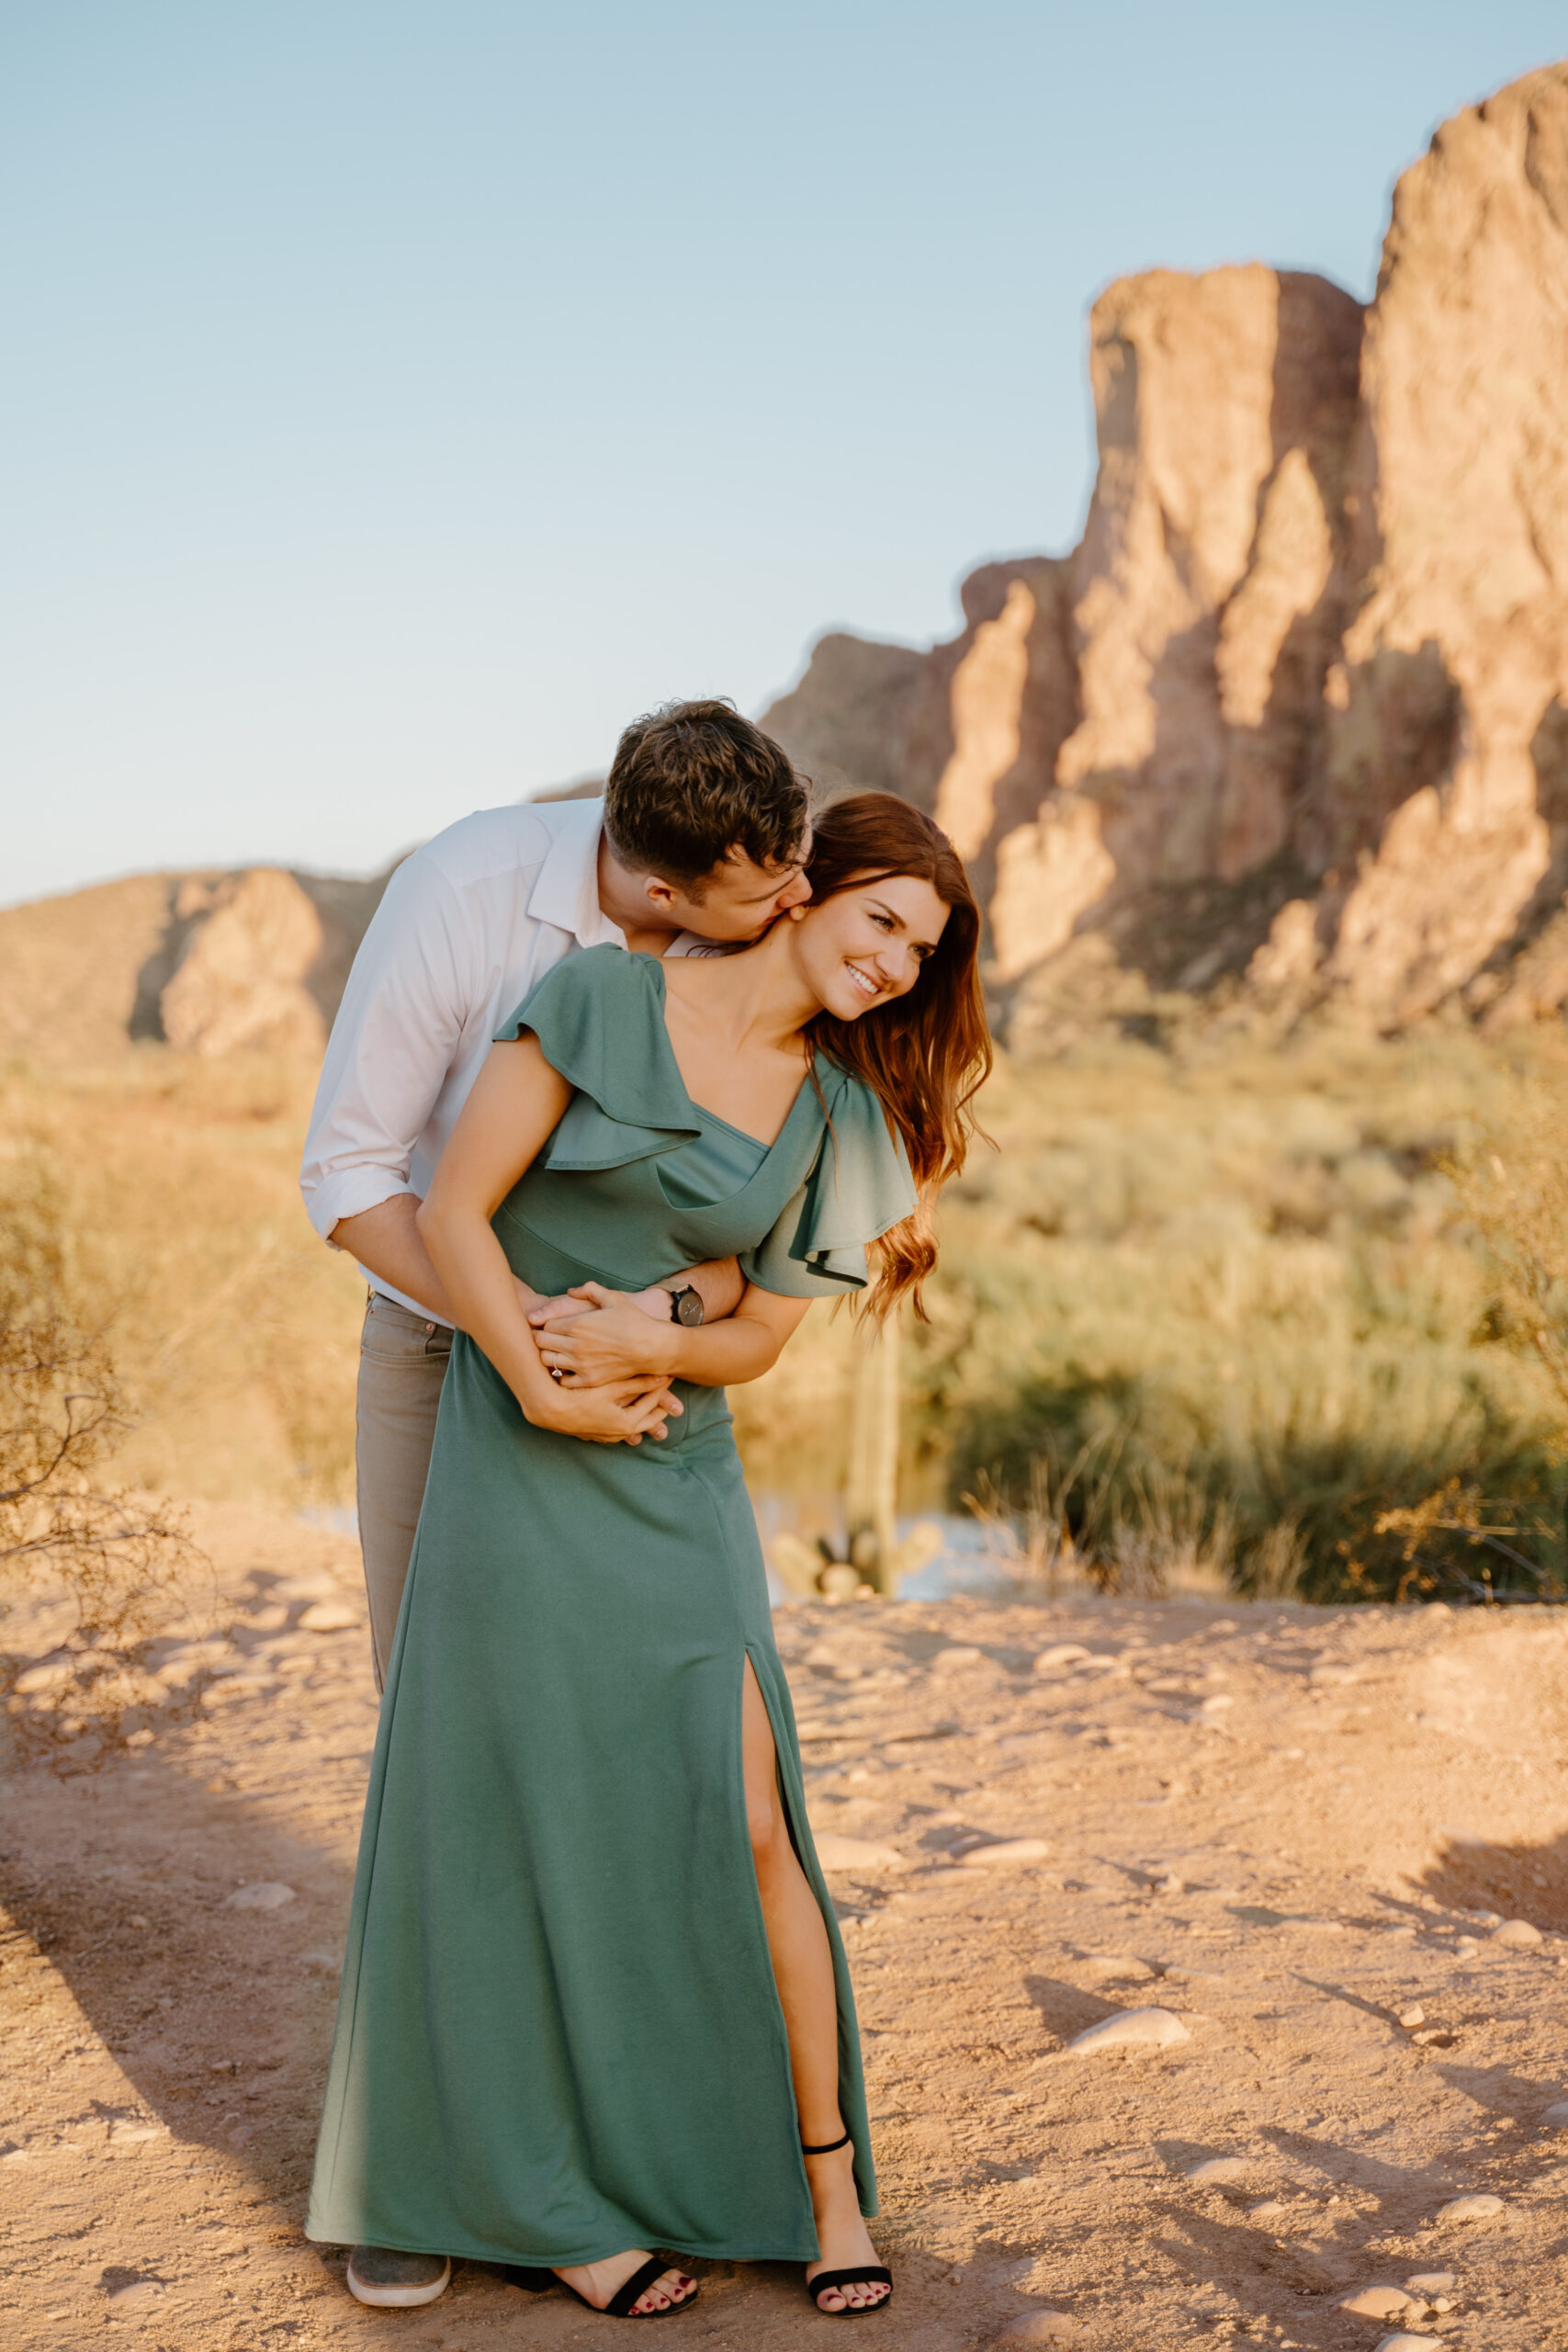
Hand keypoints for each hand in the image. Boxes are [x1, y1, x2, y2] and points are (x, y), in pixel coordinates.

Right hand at [530, 1375, 683, 1445]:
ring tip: (653, 1406)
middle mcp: (619, 1433)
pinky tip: (626, 1414)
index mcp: (627, 1422)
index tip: (669, 1376)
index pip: (652, 1402)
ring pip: (633, 1426)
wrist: (549, 1410)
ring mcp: (606, 1436)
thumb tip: (662, 1377)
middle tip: (670, 1396)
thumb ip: (637, 1383)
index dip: (661, 1387)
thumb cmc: (580, 1396)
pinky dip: (626, 1419)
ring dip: (644, 1414)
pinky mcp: (594, 1434)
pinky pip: (617, 1428)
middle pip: (647, 1420)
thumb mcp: (611, 1387)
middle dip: (660, 1406)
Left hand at [536, 1282, 679, 1384]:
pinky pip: (563, 1380)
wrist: (652, 1347)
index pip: (545, 1326)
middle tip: (552, 1340)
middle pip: (541, 1343)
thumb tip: (571, 1291)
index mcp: (577, 1324)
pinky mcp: (589, 1380)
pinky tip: (572, 1368)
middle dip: (543, 1340)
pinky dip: (563, 1375)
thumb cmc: (634, 1320)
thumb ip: (589, 1290)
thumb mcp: (613, 1298)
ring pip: (547, 1362)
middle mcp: (575, 1345)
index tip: (553, 1326)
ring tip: (559, 1353)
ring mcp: (581, 1365)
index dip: (547, 1325)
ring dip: (550, 1356)